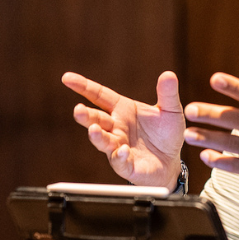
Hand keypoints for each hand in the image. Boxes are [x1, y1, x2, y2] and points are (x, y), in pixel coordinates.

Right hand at [62, 71, 185, 186]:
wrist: (171, 161)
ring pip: (103, 141)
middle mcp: (116, 127)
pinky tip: (122, 150)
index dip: (84, 86)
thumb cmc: (166, 134)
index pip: (100, 95)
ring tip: (94, 130)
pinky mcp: (126, 165)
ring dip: (97, 136)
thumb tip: (169, 75)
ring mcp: (118, 146)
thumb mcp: (170, 110)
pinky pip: (119, 160)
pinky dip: (119, 156)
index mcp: (123, 110)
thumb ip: (167, 94)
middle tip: (78, 110)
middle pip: (97, 119)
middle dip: (86, 115)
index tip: (67, 78)